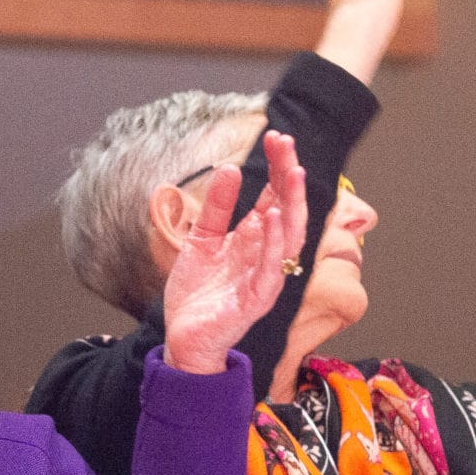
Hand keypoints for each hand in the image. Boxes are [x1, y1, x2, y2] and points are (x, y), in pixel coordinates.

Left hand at [162, 131, 307, 374]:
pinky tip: (271, 216)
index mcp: (255, 239)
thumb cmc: (198, 294)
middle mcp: (266, 254)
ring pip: (290, 236)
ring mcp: (265, 276)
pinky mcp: (257, 299)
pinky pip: (271, 267)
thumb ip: (215, 208)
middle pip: (288, 208)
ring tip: (292, 172)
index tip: (275, 136)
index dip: (278, 167)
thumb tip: (230, 169)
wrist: (183, 337)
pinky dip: (273, 242)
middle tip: (286, 142)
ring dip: (292, 203)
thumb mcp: (201, 240)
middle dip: (289, 175)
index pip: (275, 196)